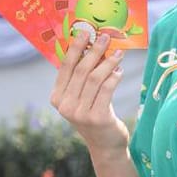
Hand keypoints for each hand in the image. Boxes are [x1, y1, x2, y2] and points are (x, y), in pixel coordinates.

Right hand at [51, 28, 125, 148]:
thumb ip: (82, 77)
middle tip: (105, 37)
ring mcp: (80, 113)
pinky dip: (114, 77)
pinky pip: (107, 89)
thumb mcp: (82, 96)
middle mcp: (65, 106)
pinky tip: (119, 71)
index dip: (75, 48)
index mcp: (57, 97)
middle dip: (94, 50)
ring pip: (95, 78)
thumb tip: (92, 45)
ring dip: (108, 62)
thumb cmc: (94, 114)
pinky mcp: (97, 118)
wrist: (105, 144)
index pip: (65, 67)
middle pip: (81, 70)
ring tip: (118, 54)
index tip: (85, 32)